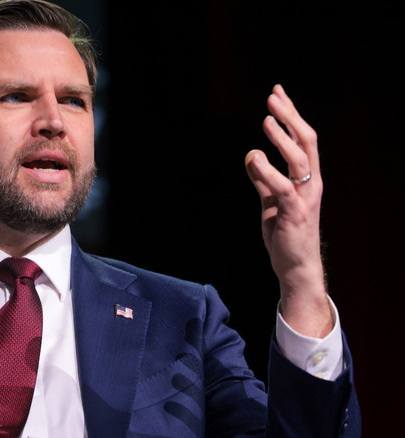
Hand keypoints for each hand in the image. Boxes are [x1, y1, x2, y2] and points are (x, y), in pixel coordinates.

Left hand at [245, 85, 331, 337]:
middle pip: (305, 142)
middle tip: (272, 98)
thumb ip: (263, 181)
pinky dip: (269, 171)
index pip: (302, 139)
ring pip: (299, 160)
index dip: (291, 115)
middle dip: (290, 117)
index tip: (277, 93)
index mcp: (307, 179)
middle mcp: (311, 184)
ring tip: (267, 120)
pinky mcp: (294, 214)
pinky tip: (256, 158)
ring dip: (282, 138)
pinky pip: (283, 187)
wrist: (295, 267)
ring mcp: (305, 198)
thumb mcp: (270, 202)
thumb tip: (252, 157)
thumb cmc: (285, 234)